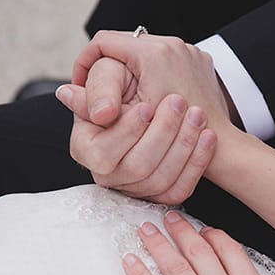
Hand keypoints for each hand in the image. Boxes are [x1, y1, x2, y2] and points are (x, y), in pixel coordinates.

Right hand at [59, 88, 217, 203]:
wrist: (158, 114)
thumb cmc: (126, 89)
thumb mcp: (112, 80)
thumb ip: (97, 86)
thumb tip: (67, 93)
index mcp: (86, 150)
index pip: (104, 151)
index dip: (127, 129)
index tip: (147, 108)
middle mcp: (109, 176)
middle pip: (138, 165)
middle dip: (162, 132)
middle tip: (179, 102)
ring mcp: (139, 189)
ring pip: (161, 178)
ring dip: (184, 144)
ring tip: (197, 115)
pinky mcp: (166, 194)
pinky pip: (182, 187)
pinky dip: (197, 161)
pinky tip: (207, 136)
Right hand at [70, 30, 238, 131]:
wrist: (223, 147)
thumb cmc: (177, 136)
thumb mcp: (129, 117)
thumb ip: (95, 103)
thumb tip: (63, 92)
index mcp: (153, 53)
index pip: (104, 42)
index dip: (86, 62)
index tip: (82, 83)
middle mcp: (175, 45)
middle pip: (128, 45)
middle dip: (111, 67)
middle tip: (102, 91)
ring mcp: (192, 52)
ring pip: (150, 52)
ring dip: (135, 70)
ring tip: (127, 94)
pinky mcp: (202, 62)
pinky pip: (171, 60)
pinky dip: (158, 74)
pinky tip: (154, 95)